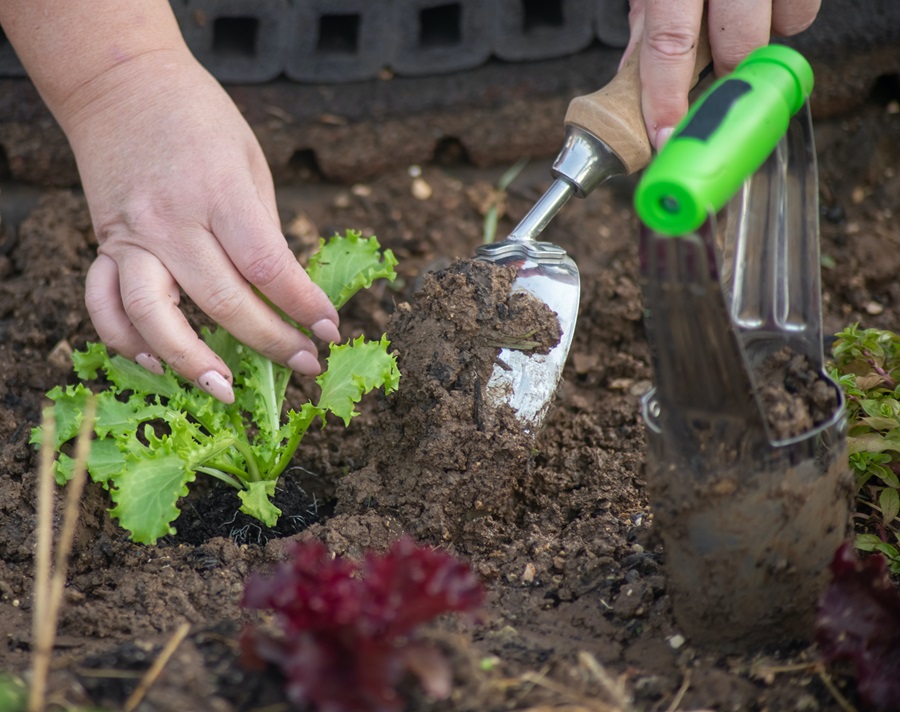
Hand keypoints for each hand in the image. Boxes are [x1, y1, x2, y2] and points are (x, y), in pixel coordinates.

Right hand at [65, 50, 339, 402]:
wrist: (121, 82)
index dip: (303, 306)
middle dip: (271, 342)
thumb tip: (285, 294)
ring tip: (225, 389)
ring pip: (153, 315)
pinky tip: (155, 363)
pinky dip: (125, 340)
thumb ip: (262, 230)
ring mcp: (131, 235)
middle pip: (223, 301)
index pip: (268, 266)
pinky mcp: (104, 243)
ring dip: (189, 361)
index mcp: (220, 192)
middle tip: (304, 365)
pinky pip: (104, 303)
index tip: (330, 331)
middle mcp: (172, 219)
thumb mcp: (250, 162)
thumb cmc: (201, 119)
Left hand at [623, 0, 820, 148]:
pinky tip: (762, 0)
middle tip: (714, 72)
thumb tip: (635, 78)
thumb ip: (646, 19)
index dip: (667, 97)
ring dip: (763, 36)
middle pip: (738, 44)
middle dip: (727, 71)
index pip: (669, 42)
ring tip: (739, 15)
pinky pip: (803, 8)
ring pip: (785, 26)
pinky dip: (785, 13)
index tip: (666, 135)